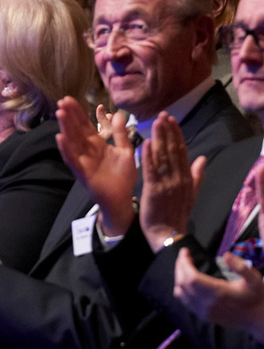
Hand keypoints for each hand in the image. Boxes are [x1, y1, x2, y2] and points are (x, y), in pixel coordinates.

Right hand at [55, 95, 136, 236]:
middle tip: (62, 101)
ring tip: (60, 113)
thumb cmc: (123, 176)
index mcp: (97, 144)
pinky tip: (60, 138)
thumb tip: (117, 114)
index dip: (78, 112)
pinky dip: (66, 149)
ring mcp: (82, 160)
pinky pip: (72, 159)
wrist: (122, 199)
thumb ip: (120, 134)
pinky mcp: (81, 172)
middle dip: (69, 115)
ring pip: (71, 141)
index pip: (84, 125)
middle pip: (76, 129)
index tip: (70, 99)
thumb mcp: (126, 151)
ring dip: (65, 127)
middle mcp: (86, 150)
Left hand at [139, 113, 204, 251]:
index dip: (176, 135)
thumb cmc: (176, 213)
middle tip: (163, 115)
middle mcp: (178, 178)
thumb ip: (197, 175)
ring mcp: (167, 183)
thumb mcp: (191, 194)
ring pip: (163, 157)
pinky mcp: (154, 190)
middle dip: (168, 132)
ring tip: (156, 123)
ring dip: (159, 138)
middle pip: (173, 150)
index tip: (171, 121)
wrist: (168, 233)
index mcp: (186, 178)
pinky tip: (145, 143)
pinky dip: (148, 156)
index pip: (182, 152)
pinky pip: (151, 170)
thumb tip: (203, 158)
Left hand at [174, 247, 263, 342]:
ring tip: (184, 267)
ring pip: (180, 293)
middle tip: (184, 257)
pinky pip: (185, 301)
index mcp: (218, 292)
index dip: (184, 262)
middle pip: (182, 283)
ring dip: (178, 277)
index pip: (191, 277)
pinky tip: (188, 282)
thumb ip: (241, 266)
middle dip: (180, 267)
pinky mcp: (203, 316)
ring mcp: (204, 311)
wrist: (258, 318)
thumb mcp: (254, 279)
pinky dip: (182, 289)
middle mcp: (207, 303)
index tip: (185, 252)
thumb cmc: (255, 297)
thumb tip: (226, 255)